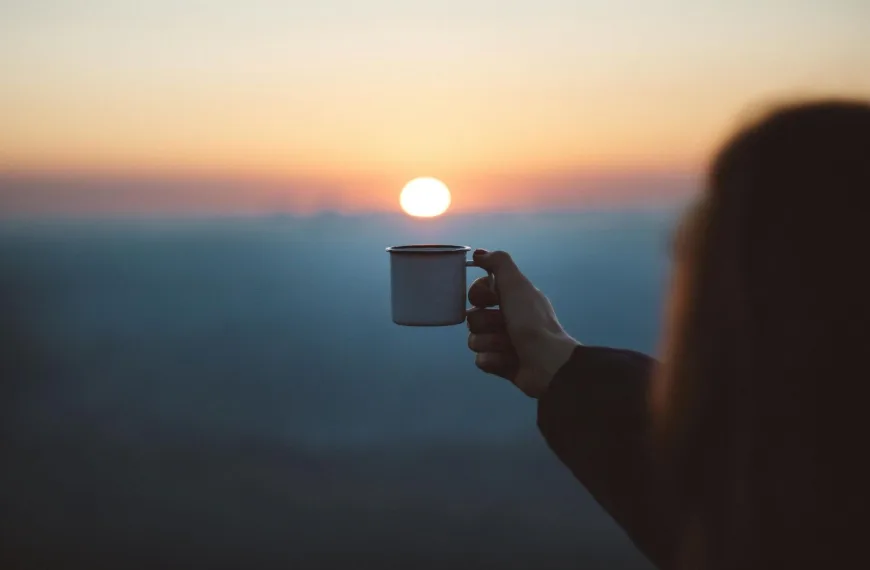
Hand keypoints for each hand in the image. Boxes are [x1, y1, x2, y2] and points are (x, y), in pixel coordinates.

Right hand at [466, 249, 579, 397]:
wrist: (547, 362)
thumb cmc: (532, 321)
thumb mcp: (516, 284)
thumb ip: (498, 263)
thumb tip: (478, 253)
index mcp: (512, 298)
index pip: (477, 291)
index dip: (479, 294)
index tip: (490, 298)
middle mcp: (506, 318)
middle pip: (473, 317)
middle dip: (486, 323)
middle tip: (504, 325)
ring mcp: (502, 342)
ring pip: (474, 339)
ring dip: (491, 342)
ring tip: (510, 346)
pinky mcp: (500, 364)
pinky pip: (481, 360)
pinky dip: (494, 360)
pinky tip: (509, 361)